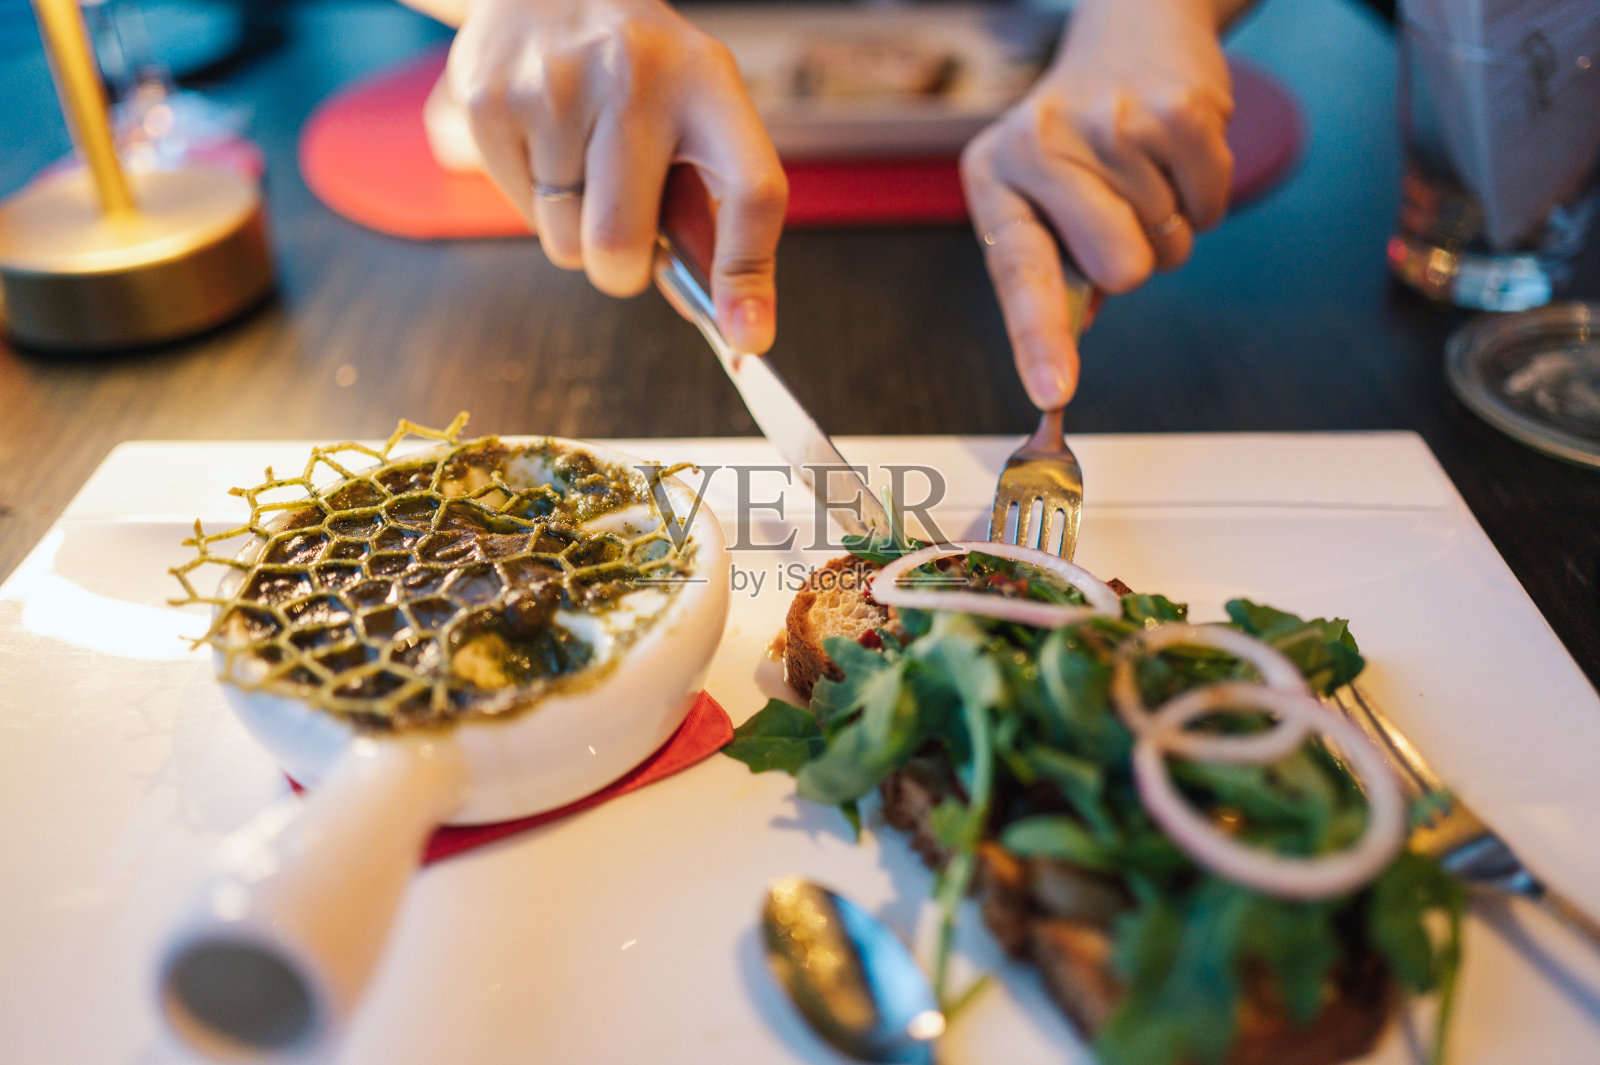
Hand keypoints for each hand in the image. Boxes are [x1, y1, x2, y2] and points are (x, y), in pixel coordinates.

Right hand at [446, 0, 787, 352]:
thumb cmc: (636, 74)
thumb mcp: (694, 112)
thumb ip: (708, 209)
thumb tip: (724, 318)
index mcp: (708, 82)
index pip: (750, 191)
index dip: (748, 273)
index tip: (747, 337)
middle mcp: (635, 79)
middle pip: (622, 247)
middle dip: (622, 266)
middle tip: (624, 224)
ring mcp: (555, 89)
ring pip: (568, 245)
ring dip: (577, 230)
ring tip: (582, 158)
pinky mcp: (491, 105)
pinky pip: (525, 217)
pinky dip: (537, 201)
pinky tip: (545, 143)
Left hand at [960, 0, 1234, 407]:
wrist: (1132, 31)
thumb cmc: (1080, 136)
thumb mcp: (1041, 195)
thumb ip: (1052, 272)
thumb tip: (1069, 345)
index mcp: (994, 175)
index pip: (1020, 274)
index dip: (1040, 339)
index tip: (1053, 392)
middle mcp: (1039, 145)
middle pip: (1120, 270)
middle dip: (1137, 260)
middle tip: (1123, 212)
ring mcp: (1108, 123)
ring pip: (1168, 242)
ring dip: (1170, 222)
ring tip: (1144, 169)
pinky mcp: (1174, 109)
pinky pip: (1212, 204)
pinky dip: (1205, 193)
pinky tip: (1175, 153)